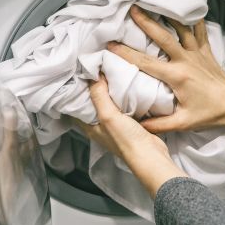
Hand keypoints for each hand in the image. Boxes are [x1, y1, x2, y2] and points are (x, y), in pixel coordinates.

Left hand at [76, 74, 187, 197]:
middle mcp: (99, 126)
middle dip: (91, 88)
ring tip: (106, 73)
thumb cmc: (126, 139)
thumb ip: (99, 95)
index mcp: (89, 127)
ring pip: (107, 104)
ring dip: (107, 91)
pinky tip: (124, 85)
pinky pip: (121, 106)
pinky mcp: (128, 124)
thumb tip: (94, 74)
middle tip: (93, 69)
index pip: (75, 107)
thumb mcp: (108, 115)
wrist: (150, 155)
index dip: (74, 92)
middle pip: (91, 104)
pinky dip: (120, 96)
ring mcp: (114, 125)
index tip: (77, 75)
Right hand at [108, 5, 224, 140]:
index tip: (111, 46)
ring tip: (156, 1)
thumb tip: (136, 124)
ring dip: (168, 14)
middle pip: (163, 36)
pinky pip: (200, 30)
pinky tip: (188, 7)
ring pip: (182, 28)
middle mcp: (186, 60)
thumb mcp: (183, 123)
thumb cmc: (209, 114)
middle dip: (145, 22)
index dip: (126, 54)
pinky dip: (194, 18)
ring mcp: (198, 53)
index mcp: (177, 76)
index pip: (146, 63)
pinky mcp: (207, 51)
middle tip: (131, 9)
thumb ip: (158, 125)